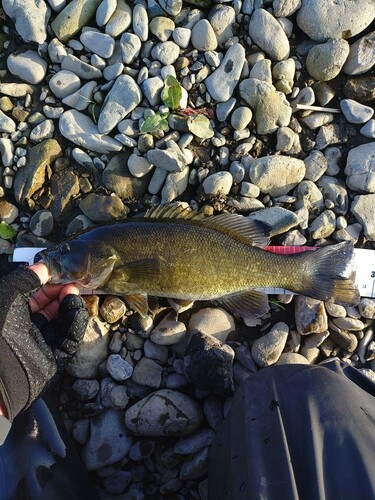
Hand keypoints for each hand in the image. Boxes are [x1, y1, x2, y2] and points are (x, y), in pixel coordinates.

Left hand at [0, 265, 87, 425]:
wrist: (0, 371)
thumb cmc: (0, 328)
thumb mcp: (8, 294)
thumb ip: (26, 278)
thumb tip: (43, 268)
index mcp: (13, 312)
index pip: (35, 293)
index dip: (49, 281)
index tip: (61, 272)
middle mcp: (27, 326)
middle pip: (52, 304)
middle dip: (63, 291)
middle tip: (72, 281)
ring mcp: (43, 341)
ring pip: (64, 319)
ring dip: (71, 303)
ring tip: (73, 292)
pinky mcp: (56, 355)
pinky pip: (71, 336)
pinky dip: (76, 321)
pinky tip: (75, 307)